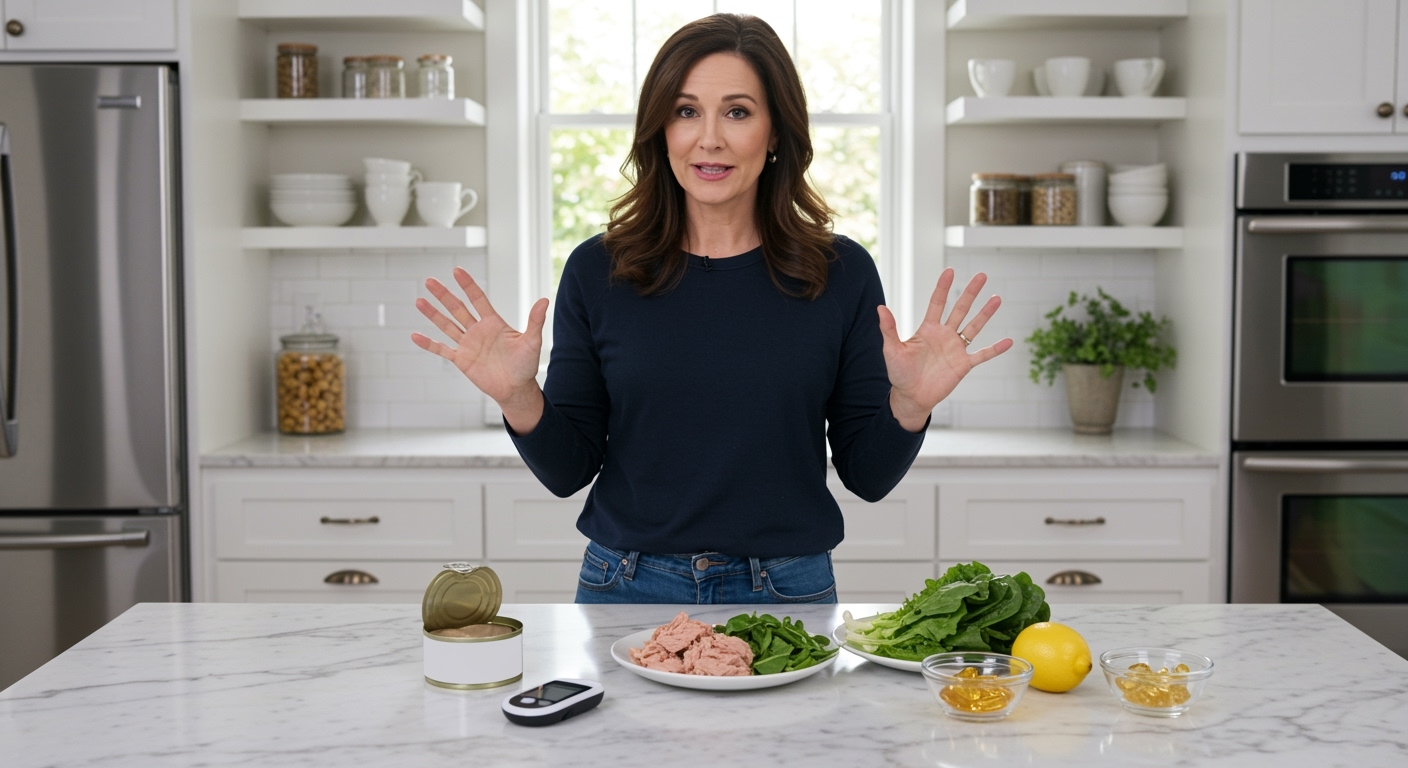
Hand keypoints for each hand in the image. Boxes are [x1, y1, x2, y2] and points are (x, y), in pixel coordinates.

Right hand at [410, 268, 548, 420]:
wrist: (516, 389)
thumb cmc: (526, 365)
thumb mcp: (532, 342)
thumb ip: (535, 321)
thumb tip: (545, 300)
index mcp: (493, 323)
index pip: (477, 299)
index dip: (468, 285)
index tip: (456, 271)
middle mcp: (478, 330)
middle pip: (457, 308)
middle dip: (444, 295)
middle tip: (429, 281)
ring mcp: (468, 344)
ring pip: (447, 325)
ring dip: (433, 314)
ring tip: (419, 300)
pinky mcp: (461, 360)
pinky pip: (442, 350)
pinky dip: (429, 344)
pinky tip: (415, 336)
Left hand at [878, 268, 1012, 430]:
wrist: (911, 397)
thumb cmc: (899, 373)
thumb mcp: (892, 350)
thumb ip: (889, 329)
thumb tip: (880, 308)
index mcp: (928, 329)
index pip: (937, 303)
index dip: (943, 288)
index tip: (950, 271)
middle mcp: (944, 335)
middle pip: (960, 309)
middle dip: (970, 293)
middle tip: (982, 275)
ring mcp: (956, 349)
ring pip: (974, 327)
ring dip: (985, 314)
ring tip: (997, 298)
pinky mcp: (964, 365)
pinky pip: (982, 355)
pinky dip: (995, 349)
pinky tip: (1009, 341)